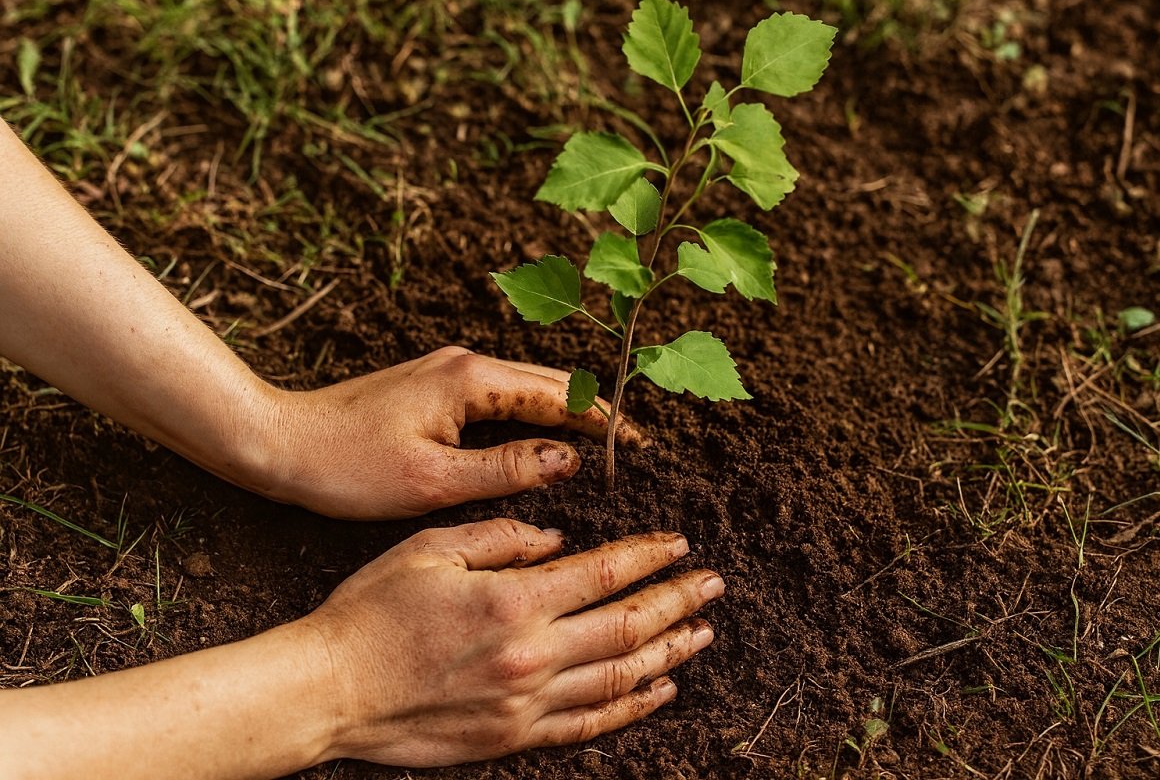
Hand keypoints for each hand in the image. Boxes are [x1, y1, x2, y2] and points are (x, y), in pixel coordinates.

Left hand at [254, 347, 643, 519]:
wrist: (277, 443)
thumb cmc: (348, 466)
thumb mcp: (433, 481)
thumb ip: (507, 468)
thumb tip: (568, 459)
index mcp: (471, 379)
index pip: (560, 394)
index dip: (603, 420)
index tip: (640, 444)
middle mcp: (464, 362)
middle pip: (549, 381)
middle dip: (593, 409)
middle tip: (632, 444)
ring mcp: (446, 370)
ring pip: (525, 385)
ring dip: (564, 409)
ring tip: (599, 440)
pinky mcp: (431, 385)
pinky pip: (499, 394)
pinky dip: (531, 412)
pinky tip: (540, 436)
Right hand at [303, 518, 721, 766]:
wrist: (330, 690)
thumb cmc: (372, 611)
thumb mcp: (429, 547)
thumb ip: (500, 538)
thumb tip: (557, 541)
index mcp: (513, 600)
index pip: (605, 573)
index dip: (649, 557)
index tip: (679, 544)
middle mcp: (532, 654)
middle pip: (627, 625)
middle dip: (677, 601)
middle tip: (713, 584)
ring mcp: (526, 702)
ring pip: (620, 677)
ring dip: (668, 652)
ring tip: (702, 632)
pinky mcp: (514, 737)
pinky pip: (589, 725)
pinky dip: (631, 707)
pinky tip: (660, 689)